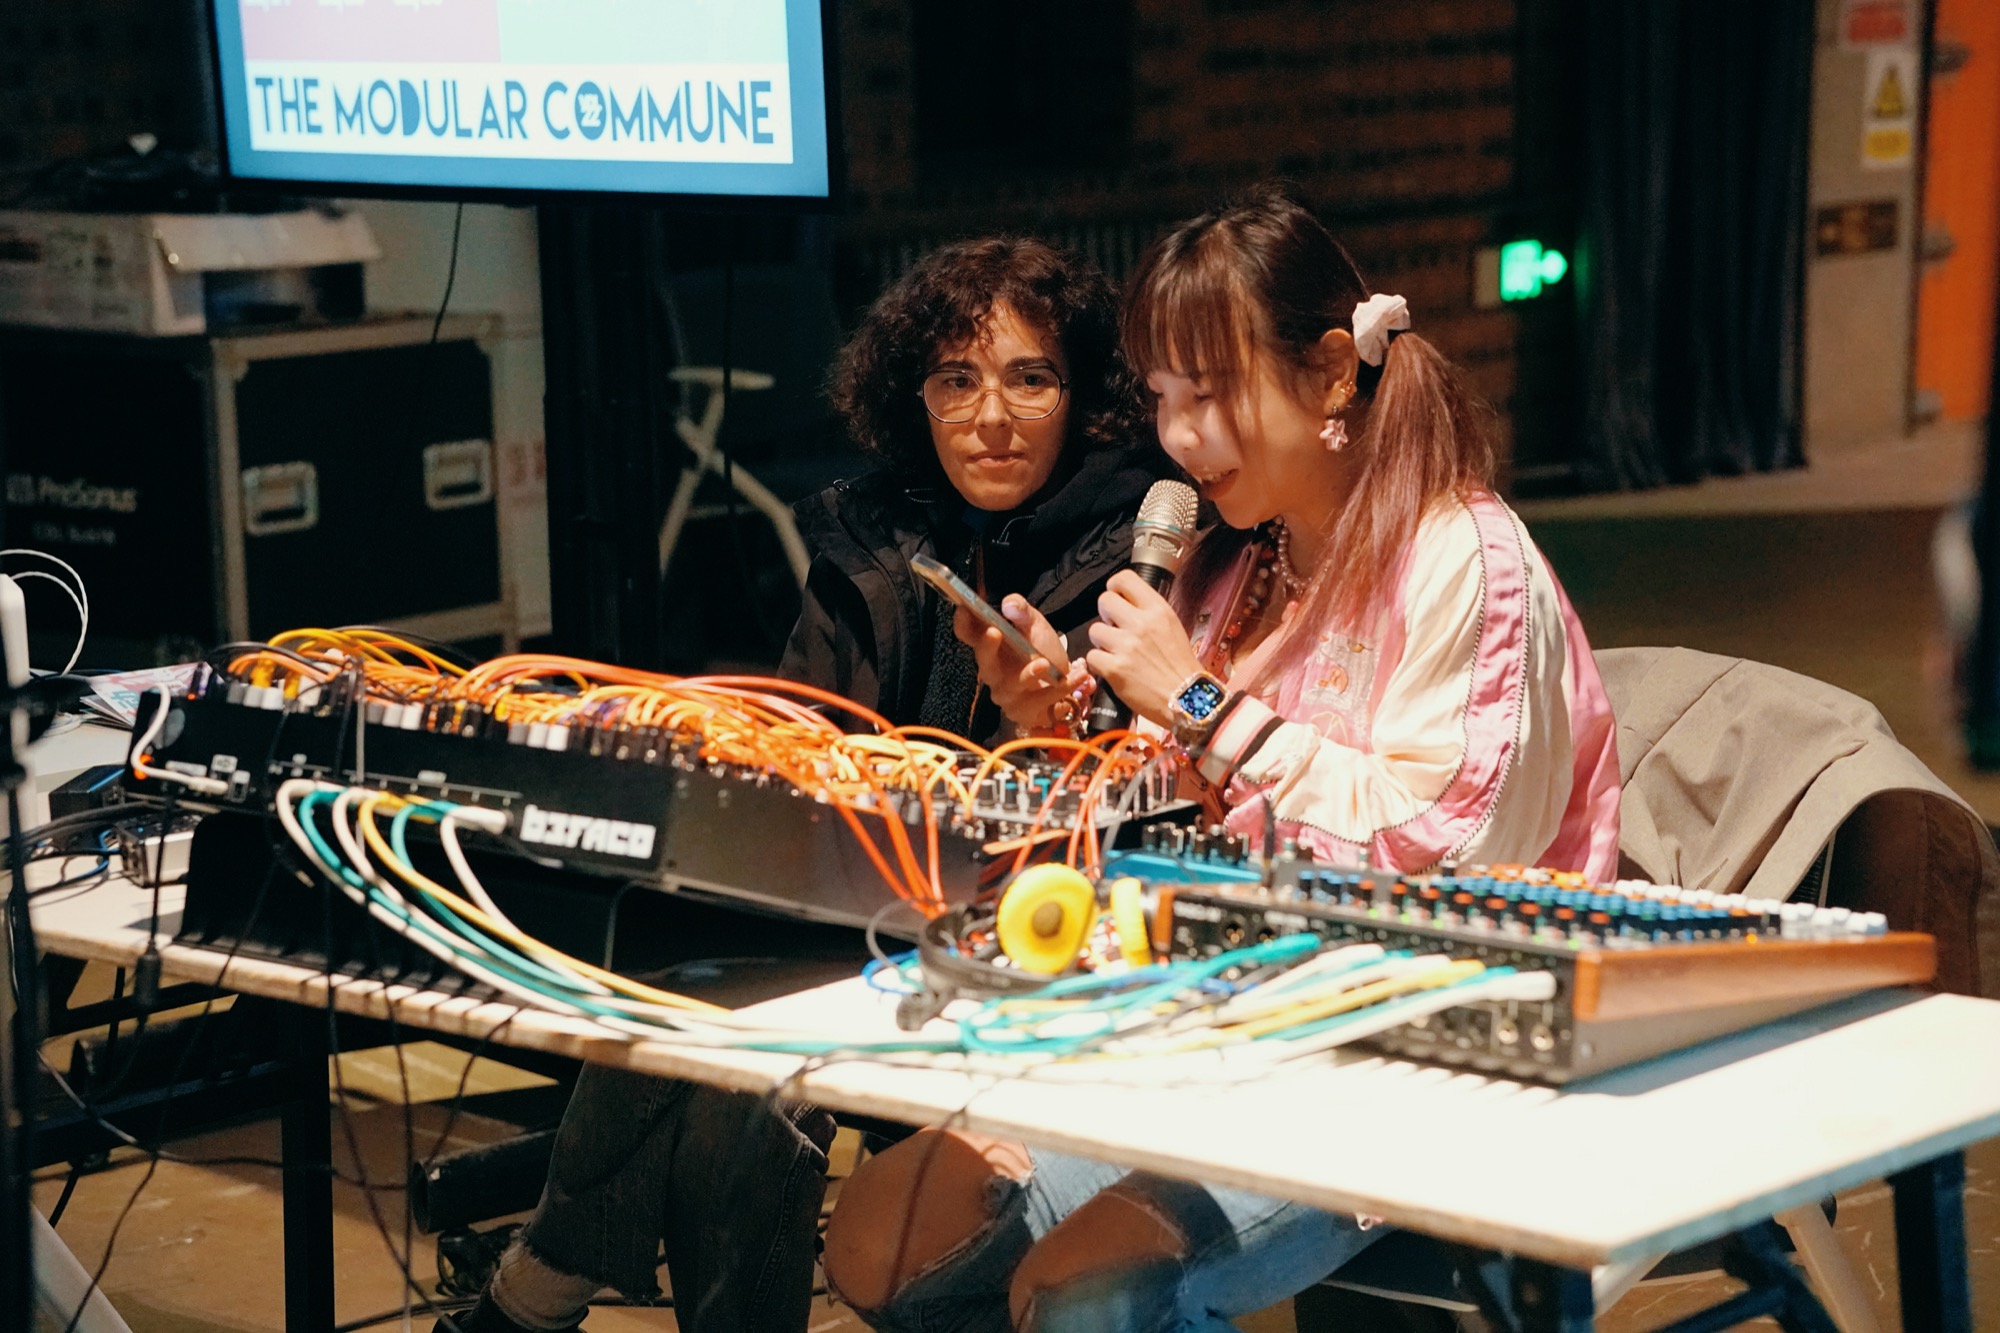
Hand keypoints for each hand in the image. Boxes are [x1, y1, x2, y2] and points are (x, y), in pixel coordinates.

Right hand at [954, 598, 1073, 731]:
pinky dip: (1060, 690)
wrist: (1065, 678)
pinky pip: (1040, 703)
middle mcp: (995, 673)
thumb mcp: (1035, 625)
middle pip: (985, 663)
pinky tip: (1078, 676)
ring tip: (1046, 662)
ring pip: (1013, 687)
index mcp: (992, 647)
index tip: (964, 610)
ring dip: (1030, 675)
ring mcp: (1008, 695)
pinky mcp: (1026, 713)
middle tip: (994, 632)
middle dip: (987, 648)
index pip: (969, 635)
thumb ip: (1023, 612)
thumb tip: (1010, 604)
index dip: (963, 624)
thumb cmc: (1043, 649)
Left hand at [1085, 570, 1203, 727]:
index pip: (1124, 579)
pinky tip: (1114, 669)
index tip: (1117, 599)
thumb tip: (1126, 604)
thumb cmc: (1180, 666)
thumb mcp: (1172, 627)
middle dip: (1106, 615)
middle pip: (1104, 600)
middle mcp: (1141, 624)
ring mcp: (1126, 646)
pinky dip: (1099, 664)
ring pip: (1094, 630)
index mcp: (1158, 610)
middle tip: (1115, 629)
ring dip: (1102, 642)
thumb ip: (1149, 613)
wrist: (1187, 700)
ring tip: (1117, 652)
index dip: (1115, 588)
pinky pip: (1091, 657)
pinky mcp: (1114, 669)